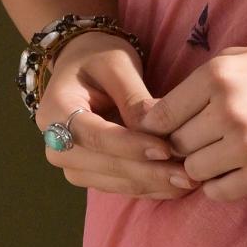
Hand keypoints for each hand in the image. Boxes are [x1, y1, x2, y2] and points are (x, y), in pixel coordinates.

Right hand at [36, 34, 182, 196]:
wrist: (81, 67)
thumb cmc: (99, 58)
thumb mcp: (117, 66)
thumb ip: (134, 98)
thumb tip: (157, 132)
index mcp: (55, 110)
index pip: (95, 137)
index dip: (130, 147)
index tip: (165, 150)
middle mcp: (56, 145)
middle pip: (105, 166)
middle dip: (149, 173)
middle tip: (189, 175)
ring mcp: (71, 164)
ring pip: (115, 183)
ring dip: (153, 185)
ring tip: (191, 181)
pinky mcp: (88, 175)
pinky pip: (120, 187)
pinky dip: (149, 188)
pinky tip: (178, 185)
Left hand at [138, 45, 246, 198]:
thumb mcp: (238, 59)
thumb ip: (196, 83)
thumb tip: (154, 116)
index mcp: (217, 77)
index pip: (161, 115)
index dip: (158, 127)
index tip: (166, 131)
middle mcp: (228, 111)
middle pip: (176, 144)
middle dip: (183, 145)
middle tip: (202, 141)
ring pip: (193, 170)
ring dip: (201, 166)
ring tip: (221, 154)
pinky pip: (218, 192)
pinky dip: (219, 185)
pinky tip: (234, 170)